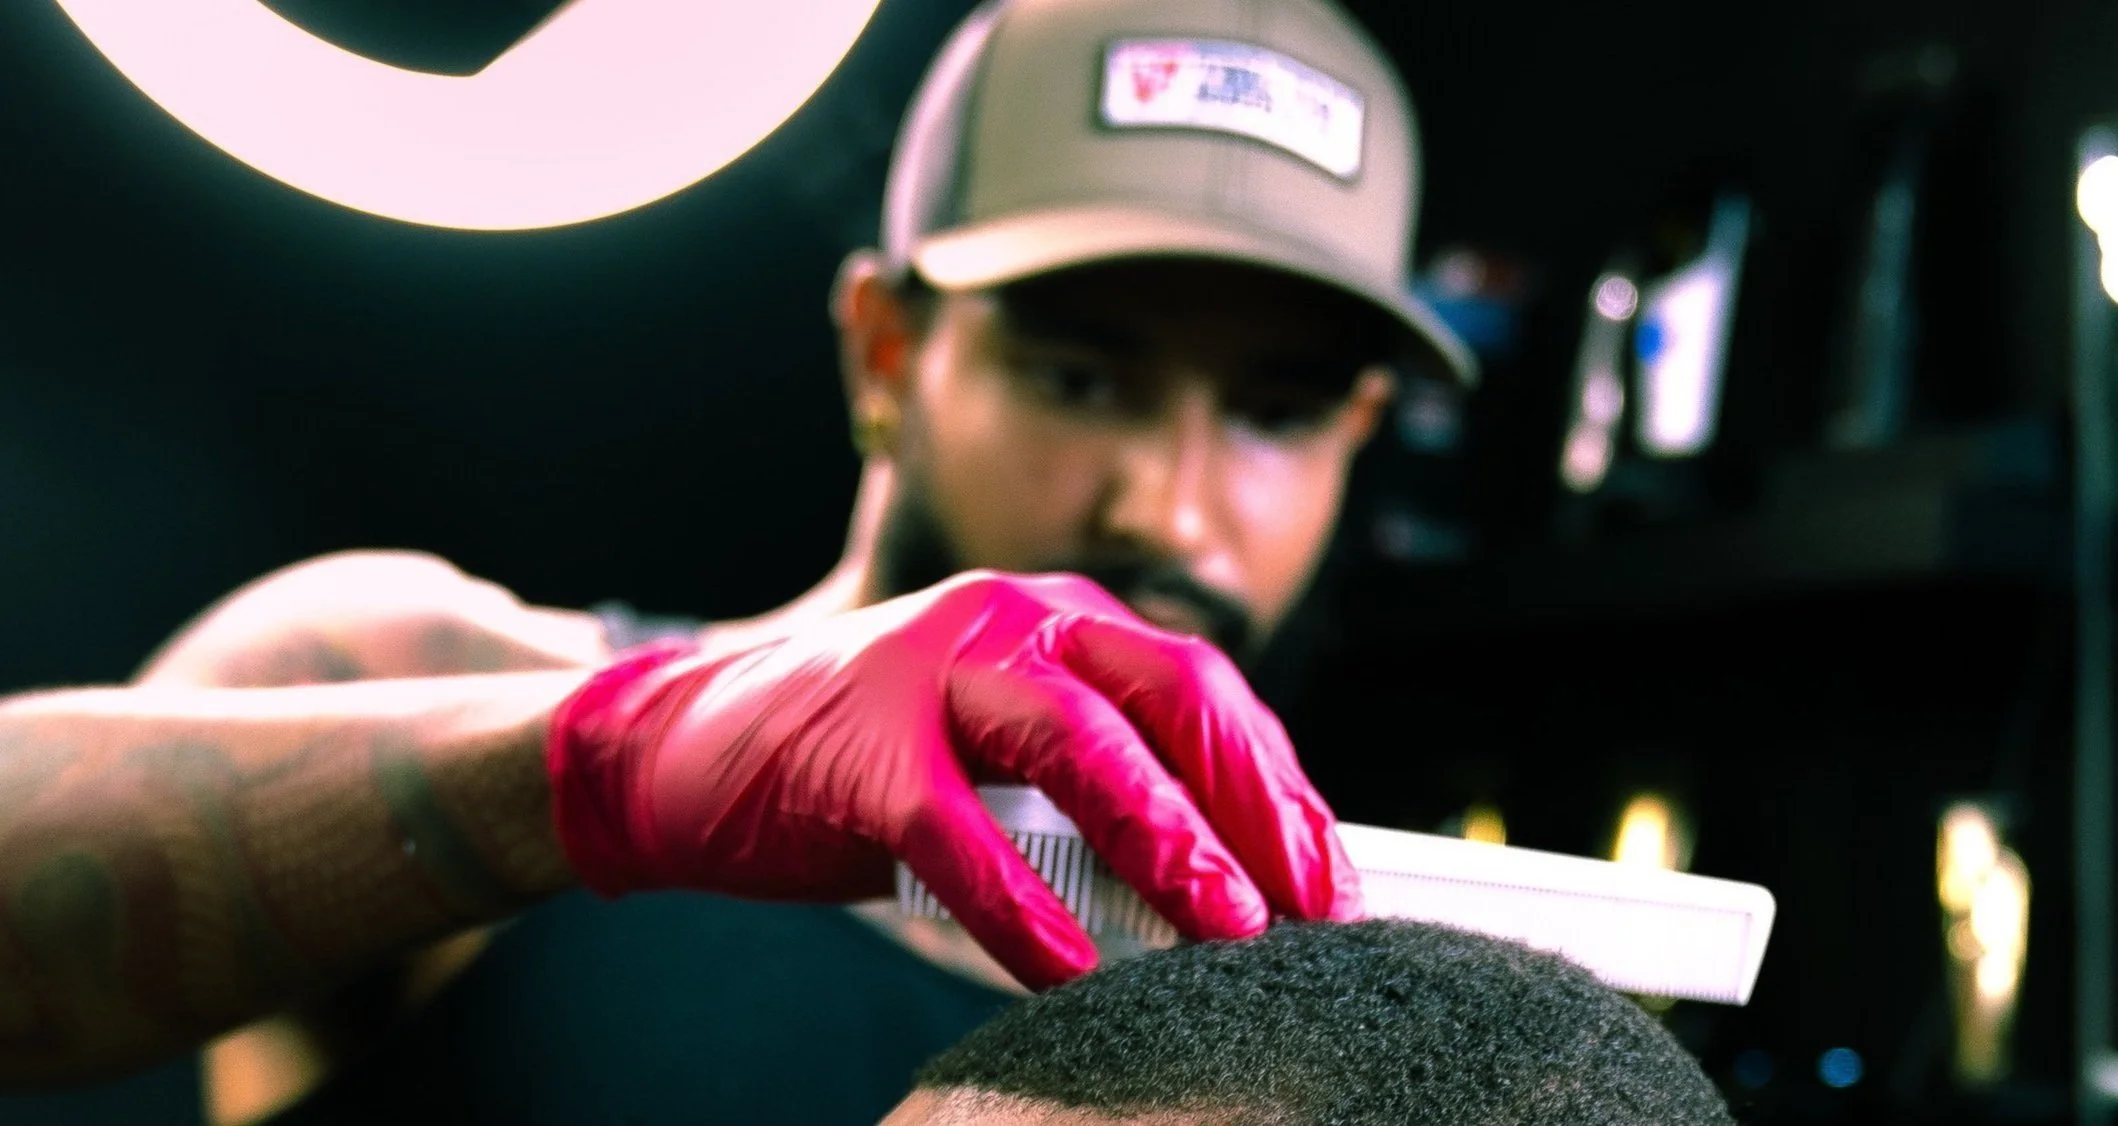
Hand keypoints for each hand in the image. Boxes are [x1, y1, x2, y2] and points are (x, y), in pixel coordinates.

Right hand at [545, 570, 1362, 989]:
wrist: (685, 746)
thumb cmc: (865, 761)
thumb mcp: (999, 751)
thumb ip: (1098, 787)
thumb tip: (1227, 880)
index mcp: (1058, 619)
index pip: (1203, 689)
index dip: (1278, 785)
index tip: (1331, 880)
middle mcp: (1011, 622)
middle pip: (1168, 695)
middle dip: (1250, 805)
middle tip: (1309, 909)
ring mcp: (931, 674)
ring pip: (1075, 743)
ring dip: (1162, 837)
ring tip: (1225, 927)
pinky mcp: (859, 748)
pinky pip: (957, 830)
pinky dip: (1018, 905)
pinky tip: (1069, 969)